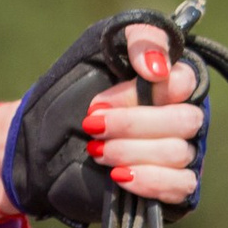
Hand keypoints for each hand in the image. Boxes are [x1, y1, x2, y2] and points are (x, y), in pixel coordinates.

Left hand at [2, 16, 208, 227]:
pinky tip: (120, 176)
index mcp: (171, 81)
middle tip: (91, 127)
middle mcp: (182, 116)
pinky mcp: (173, 187)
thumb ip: (139, 40)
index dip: (141, 94)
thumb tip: (158, 68)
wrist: (42, 144)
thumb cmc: (73, 92)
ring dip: (132, 151)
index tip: (99, 103)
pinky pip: (182, 185)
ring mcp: (181, 153)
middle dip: (133, 125)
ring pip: (179, 153)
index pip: (185, 80)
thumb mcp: (99, 49)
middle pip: (185, 120)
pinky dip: (150, 181)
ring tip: (96, 152)